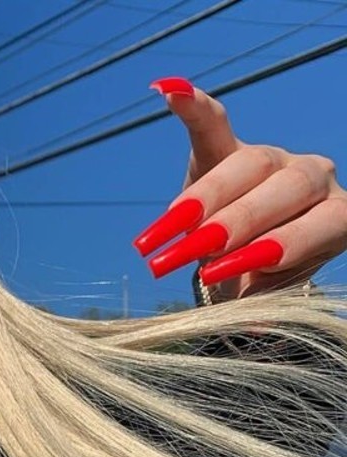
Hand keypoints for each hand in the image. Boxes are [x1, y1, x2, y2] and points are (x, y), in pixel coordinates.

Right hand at [132, 78, 346, 299]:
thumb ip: (261, 308)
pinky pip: (213, 123)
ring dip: (201, 200)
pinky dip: (191, 106)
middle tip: (189, 256)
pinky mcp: (228, 146)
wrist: (241, 268)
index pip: (313, 226)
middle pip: (279, 189)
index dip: (276, 246)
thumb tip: (254, 331)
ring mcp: (273, 159)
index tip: (229, 271)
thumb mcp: (263, 304)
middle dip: (231, 225)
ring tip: (161, 234)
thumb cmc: (257, 289)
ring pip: (246, 166)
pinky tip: (167, 91)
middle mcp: (311, 179)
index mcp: (335, 218)